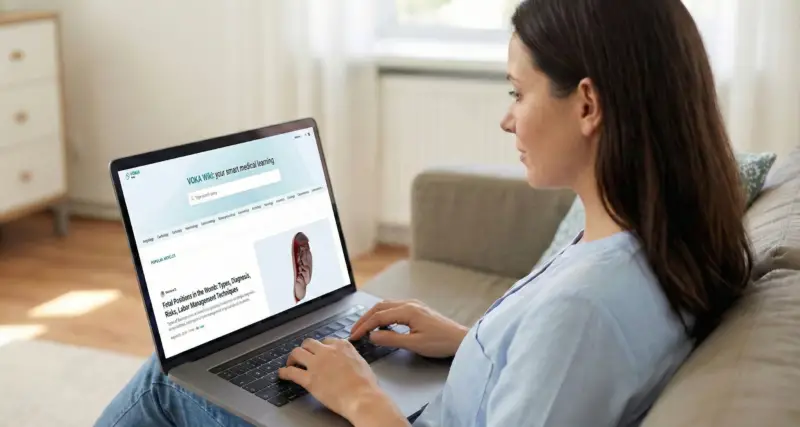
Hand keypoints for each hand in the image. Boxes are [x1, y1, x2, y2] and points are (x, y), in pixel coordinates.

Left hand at [278, 338, 406, 425]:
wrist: (362, 397)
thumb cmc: (366, 385)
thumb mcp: (361, 362)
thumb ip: (350, 357)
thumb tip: (348, 361)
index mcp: (342, 346)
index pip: (326, 341)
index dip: (321, 348)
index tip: (319, 353)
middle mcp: (327, 351)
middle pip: (309, 343)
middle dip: (305, 349)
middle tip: (303, 356)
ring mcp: (317, 364)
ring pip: (297, 352)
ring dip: (292, 357)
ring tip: (291, 363)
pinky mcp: (309, 379)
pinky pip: (291, 372)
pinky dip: (284, 372)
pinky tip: (282, 373)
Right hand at [350, 300, 468, 357]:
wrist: (460, 339)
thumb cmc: (440, 342)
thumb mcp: (414, 344)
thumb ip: (391, 339)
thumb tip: (372, 336)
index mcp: (407, 310)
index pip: (378, 316)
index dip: (364, 326)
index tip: (353, 336)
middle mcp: (409, 304)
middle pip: (380, 307)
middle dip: (365, 319)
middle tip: (354, 331)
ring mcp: (414, 305)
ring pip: (387, 305)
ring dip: (373, 315)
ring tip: (364, 327)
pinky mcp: (418, 309)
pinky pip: (394, 307)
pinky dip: (383, 314)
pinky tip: (381, 323)